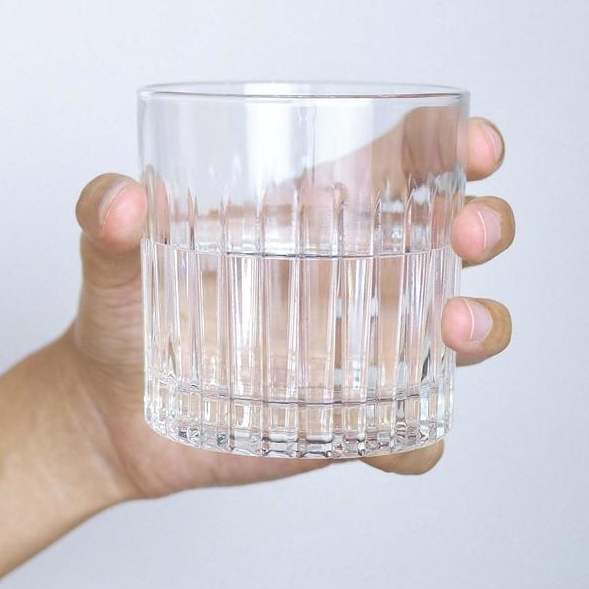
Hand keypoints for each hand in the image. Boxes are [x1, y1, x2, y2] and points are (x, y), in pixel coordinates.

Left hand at [57, 118, 513, 499]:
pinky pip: (409, 436)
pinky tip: (394, 444)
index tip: (476, 145)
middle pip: (454, 235)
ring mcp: (357, 351)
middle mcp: (350, 275)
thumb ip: (103, 218)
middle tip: (471, 232)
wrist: (106, 412)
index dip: (450, 144)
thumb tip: (121, 199)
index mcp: (309, 216)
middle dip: (485, 223)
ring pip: (457, 330)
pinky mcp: (346, 423)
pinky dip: (417, 443)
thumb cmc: (121, 315)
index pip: (400, 163)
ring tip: (455, 329)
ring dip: (479, 324)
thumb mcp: (107, 258)